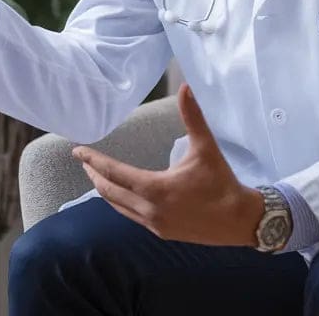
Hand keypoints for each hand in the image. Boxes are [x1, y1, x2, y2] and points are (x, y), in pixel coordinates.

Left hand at [72, 84, 265, 246]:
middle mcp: (149, 209)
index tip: (77, 151)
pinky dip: (120, 202)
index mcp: (155, 188)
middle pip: (109, 191)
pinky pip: (131, 216)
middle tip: (84, 162)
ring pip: (118, 206)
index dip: (93, 160)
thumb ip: (193, 117)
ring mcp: (154, 224)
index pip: (114, 172)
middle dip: (95, 175)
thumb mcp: (206, 148)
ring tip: (98, 176)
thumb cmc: (222, 183)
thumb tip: (186, 87)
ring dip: (106, 190)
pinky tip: (122, 194)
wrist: (241, 221)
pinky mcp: (161, 232)